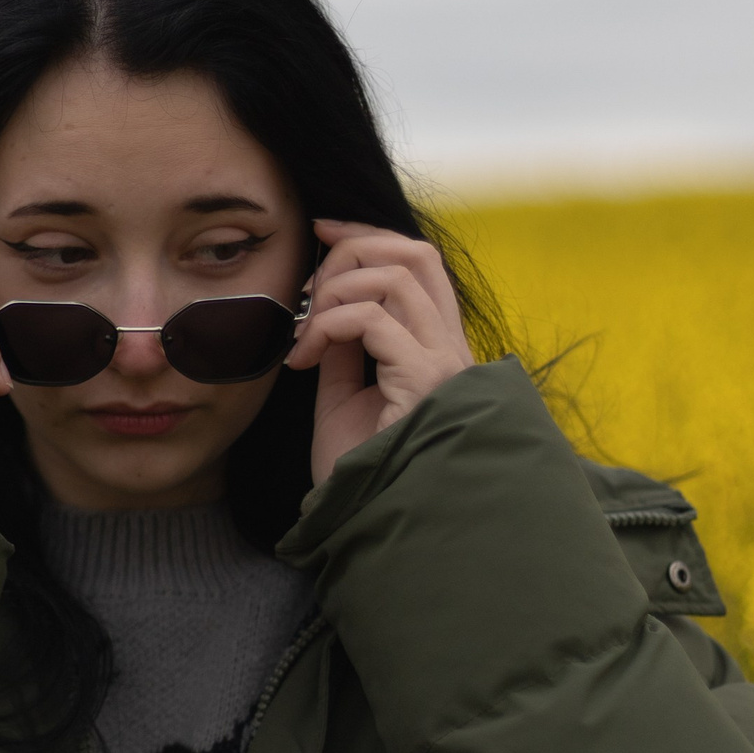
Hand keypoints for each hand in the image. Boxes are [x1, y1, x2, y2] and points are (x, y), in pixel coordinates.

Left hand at [286, 220, 475, 484]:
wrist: (370, 522)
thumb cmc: (361, 470)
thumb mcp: (344, 396)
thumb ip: (343, 348)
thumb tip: (325, 307)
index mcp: (435, 349)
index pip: (418, 264)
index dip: (368, 236)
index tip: (320, 231)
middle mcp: (450, 349)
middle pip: (416, 254)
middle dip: (353, 246)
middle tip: (307, 282)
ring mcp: (444, 364)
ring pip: (397, 276)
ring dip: (336, 290)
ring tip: (304, 333)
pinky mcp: (426, 381)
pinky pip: (374, 319)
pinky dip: (328, 325)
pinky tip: (303, 360)